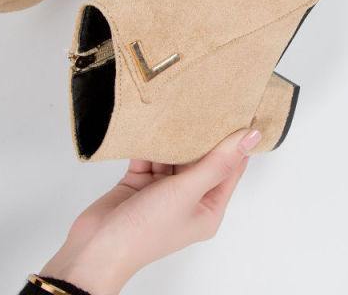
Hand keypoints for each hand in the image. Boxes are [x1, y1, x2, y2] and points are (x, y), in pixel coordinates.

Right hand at [41, 128, 260, 293]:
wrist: (97, 245)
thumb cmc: (146, 230)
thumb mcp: (187, 192)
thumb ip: (218, 162)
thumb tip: (250, 138)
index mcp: (208, 208)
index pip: (230, 169)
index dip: (236, 142)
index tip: (240, 110)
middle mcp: (187, 199)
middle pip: (201, 159)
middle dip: (202, 134)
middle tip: (206, 101)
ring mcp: (162, 190)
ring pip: (174, 155)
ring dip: (174, 137)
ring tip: (179, 107)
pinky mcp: (139, 181)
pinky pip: (150, 155)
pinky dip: (151, 142)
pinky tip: (153, 122)